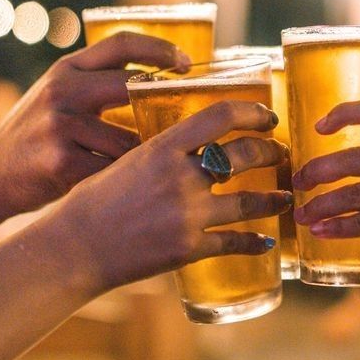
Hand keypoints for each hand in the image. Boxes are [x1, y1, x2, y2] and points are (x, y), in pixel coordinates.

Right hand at [0, 32, 189, 233]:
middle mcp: (63, 90)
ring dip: (144, 154)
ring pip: (130, 139)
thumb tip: (162, 80)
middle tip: (183, 115)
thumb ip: (97, 83)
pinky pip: (115, 169)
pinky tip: (119, 185)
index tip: (185, 62)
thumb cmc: (36, 136)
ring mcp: (61, 126)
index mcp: (67, 69)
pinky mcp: (62, 162)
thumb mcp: (59, 95)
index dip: (160, 48)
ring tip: (146, 165)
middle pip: (133, 85)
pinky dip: (123, 179)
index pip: (121, 42)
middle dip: (164, 100)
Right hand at [65, 100, 291, 290]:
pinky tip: (264, 242)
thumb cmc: (93, 202)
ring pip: (250, 201)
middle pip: (245, 153)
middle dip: (271, 152)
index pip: (221, 115)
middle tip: (279, 154)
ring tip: (284, 197)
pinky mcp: (189, 248)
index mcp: (162, 147)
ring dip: (274, 198)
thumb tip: (194, 146)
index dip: (252, 112)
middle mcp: (181, 175)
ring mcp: (188, 213)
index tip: (267, 116)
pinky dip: (254, 242)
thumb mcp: (127, 160)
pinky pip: (234, 242)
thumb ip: (164, 152)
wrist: (74, 248)